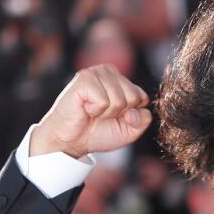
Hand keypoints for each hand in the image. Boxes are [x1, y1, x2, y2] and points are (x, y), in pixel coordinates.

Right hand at [32, 65, 151, 159]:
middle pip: (133, 97)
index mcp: (121, 79)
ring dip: (106, 113)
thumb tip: (135, 111)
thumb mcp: (129, 130)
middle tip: (101, 115)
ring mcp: (95, 72)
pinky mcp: (84, 79)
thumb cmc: (97, 132)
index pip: (142, 97)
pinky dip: (95, 111)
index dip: (131, 114)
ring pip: (119, 99)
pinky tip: (85, 108)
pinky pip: (104, 101)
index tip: (114, 117)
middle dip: (119, 113)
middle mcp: (108, 71)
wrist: (69, 141)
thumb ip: (143, 120)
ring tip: (92, 112)